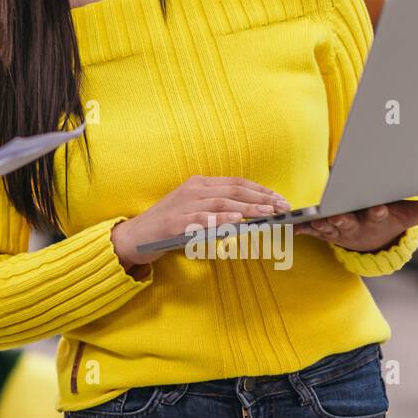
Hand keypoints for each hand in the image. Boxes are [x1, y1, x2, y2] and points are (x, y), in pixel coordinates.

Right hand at [111, 176, 290, 268]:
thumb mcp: (194, 210)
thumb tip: (250, 213)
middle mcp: (193, 190)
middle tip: (281, 207)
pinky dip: (221, 219)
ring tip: (267, 213)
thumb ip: (217, 208)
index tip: (279, 198)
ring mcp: (184, 205)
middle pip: (233, 190)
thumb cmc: (168, 225)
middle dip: (260, 198)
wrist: (136, 235)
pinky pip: (202, 219)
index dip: (259, 189)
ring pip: (222, 202)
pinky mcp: (176, 222)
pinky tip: (237, 221)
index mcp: (199, 184)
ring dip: (247, 207)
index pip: (236, 182)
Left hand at [295, 190, 417, 251]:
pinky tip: (293, 227)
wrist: (375, 240)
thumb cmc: (393, 219)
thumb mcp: (412, 214)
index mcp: (377, 219)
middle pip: (349, 223)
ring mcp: (340, 229)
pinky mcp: (325, 229)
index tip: (378, 208)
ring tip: (312, 221)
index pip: (378, 215)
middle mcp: (357, 226)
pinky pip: (313, 230)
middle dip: (343, 220)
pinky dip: (304, 229)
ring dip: (321, 225)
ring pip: (328, 228)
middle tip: (336, 216)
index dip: (377, 212)